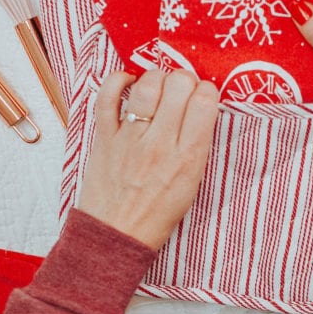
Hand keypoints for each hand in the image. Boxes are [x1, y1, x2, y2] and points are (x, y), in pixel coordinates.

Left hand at [76, 69, 220, 248]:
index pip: (205, 102)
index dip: (207, 91)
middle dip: (184, 80)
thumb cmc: (157, 214)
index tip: (203, 96)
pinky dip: (117, 80)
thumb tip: (200, 108)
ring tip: (158, 88)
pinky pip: (107, 97)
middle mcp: (160, 144)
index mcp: (188, 158)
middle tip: (181, 90)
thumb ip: (197, 146)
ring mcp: (130, 138)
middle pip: (178, 85)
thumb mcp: (192, 184)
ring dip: (156, 78)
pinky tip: (128, 81)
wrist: (116, 235)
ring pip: (147, 85)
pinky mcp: (104, 137)